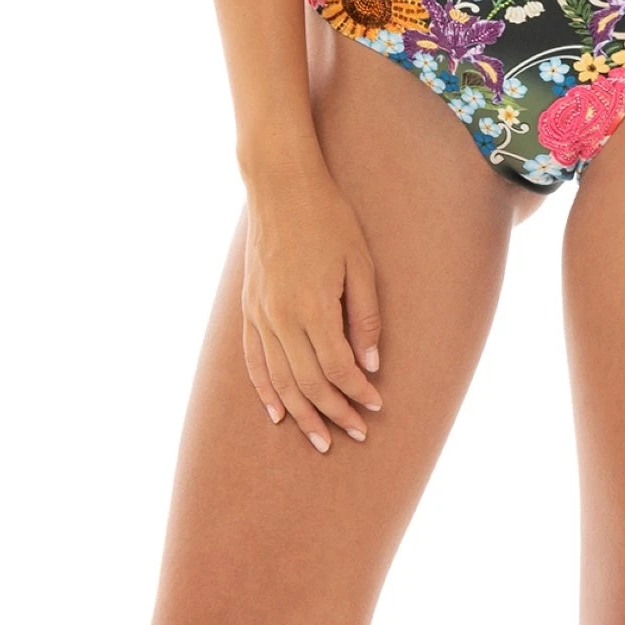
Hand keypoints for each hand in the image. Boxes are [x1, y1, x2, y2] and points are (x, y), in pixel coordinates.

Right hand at [240, 151, 383, 452]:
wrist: (280, 185)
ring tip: (320, 439)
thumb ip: (365, 316)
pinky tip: (277, 413)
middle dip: (334, 413)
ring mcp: (260, 315)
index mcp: (313, 308)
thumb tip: (371, 364)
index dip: (358, 393)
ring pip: (280, 380)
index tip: (376, 407)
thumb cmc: (329, 218)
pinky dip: (266, 391)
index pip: (337, 369)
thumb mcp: (361, 263)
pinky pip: (254, 361)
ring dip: (301, 414)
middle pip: (308, 383)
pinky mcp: (248, 308)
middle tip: (355, 434)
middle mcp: (281, 318)